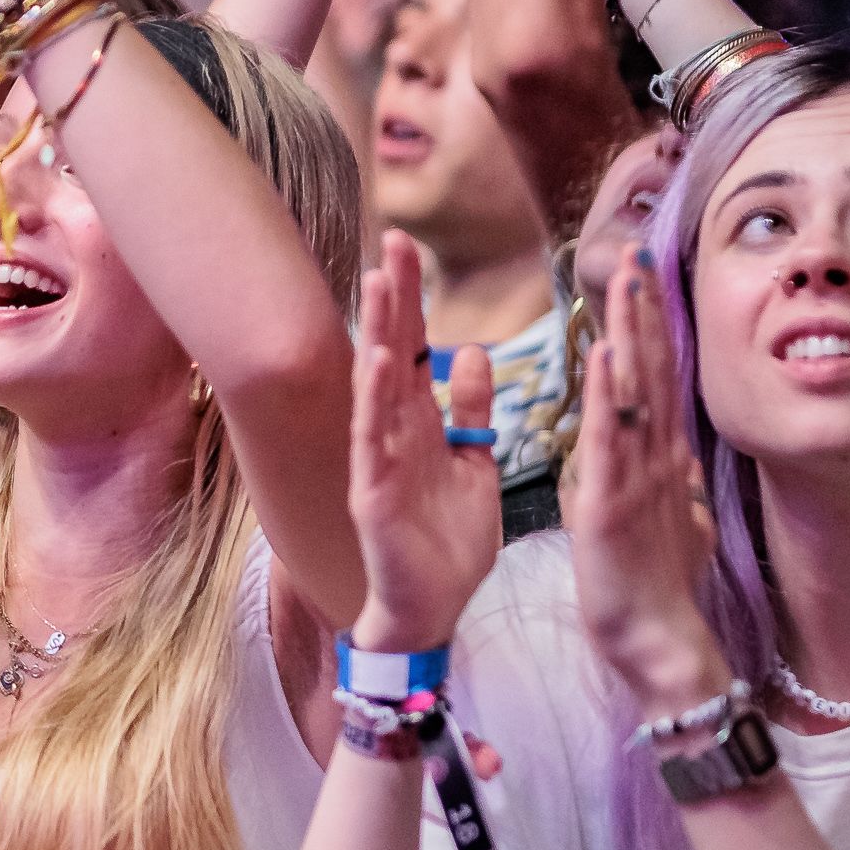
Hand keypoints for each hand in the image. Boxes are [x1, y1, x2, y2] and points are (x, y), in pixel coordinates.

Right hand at [347, 233, 504, 651]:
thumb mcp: (475, 464)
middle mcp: (394, 433)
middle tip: (393, 240)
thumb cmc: (449, 541)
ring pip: (377, 386)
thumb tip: (475, 352)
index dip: (412, 300)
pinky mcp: (374, 494)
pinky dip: (374, 400)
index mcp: (421, 425)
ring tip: (375, 283)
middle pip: (392, 353)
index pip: (413, 349)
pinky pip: (374, 440)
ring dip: (376, 333)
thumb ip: (474, 412)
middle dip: (393, 298)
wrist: (433, 608)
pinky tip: (377, 363)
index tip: (409, 249)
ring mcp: (379, 461)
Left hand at [563, 251, 730, 718]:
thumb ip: (674, 484)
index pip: (660, 380)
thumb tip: (685, 462)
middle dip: (648, 312)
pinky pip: (609, 439)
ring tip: (628, 280)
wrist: (660, 641)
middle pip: (655, 371)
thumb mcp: (667, 521)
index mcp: (663, 460)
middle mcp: (657, 458)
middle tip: (642, 254)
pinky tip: (605, 352)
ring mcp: (639, 476)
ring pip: (636, 392)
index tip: (649, 278)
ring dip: (632, 334)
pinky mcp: (611, 501)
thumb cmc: (656, 584)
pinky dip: (607, 394)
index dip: (656, 328)